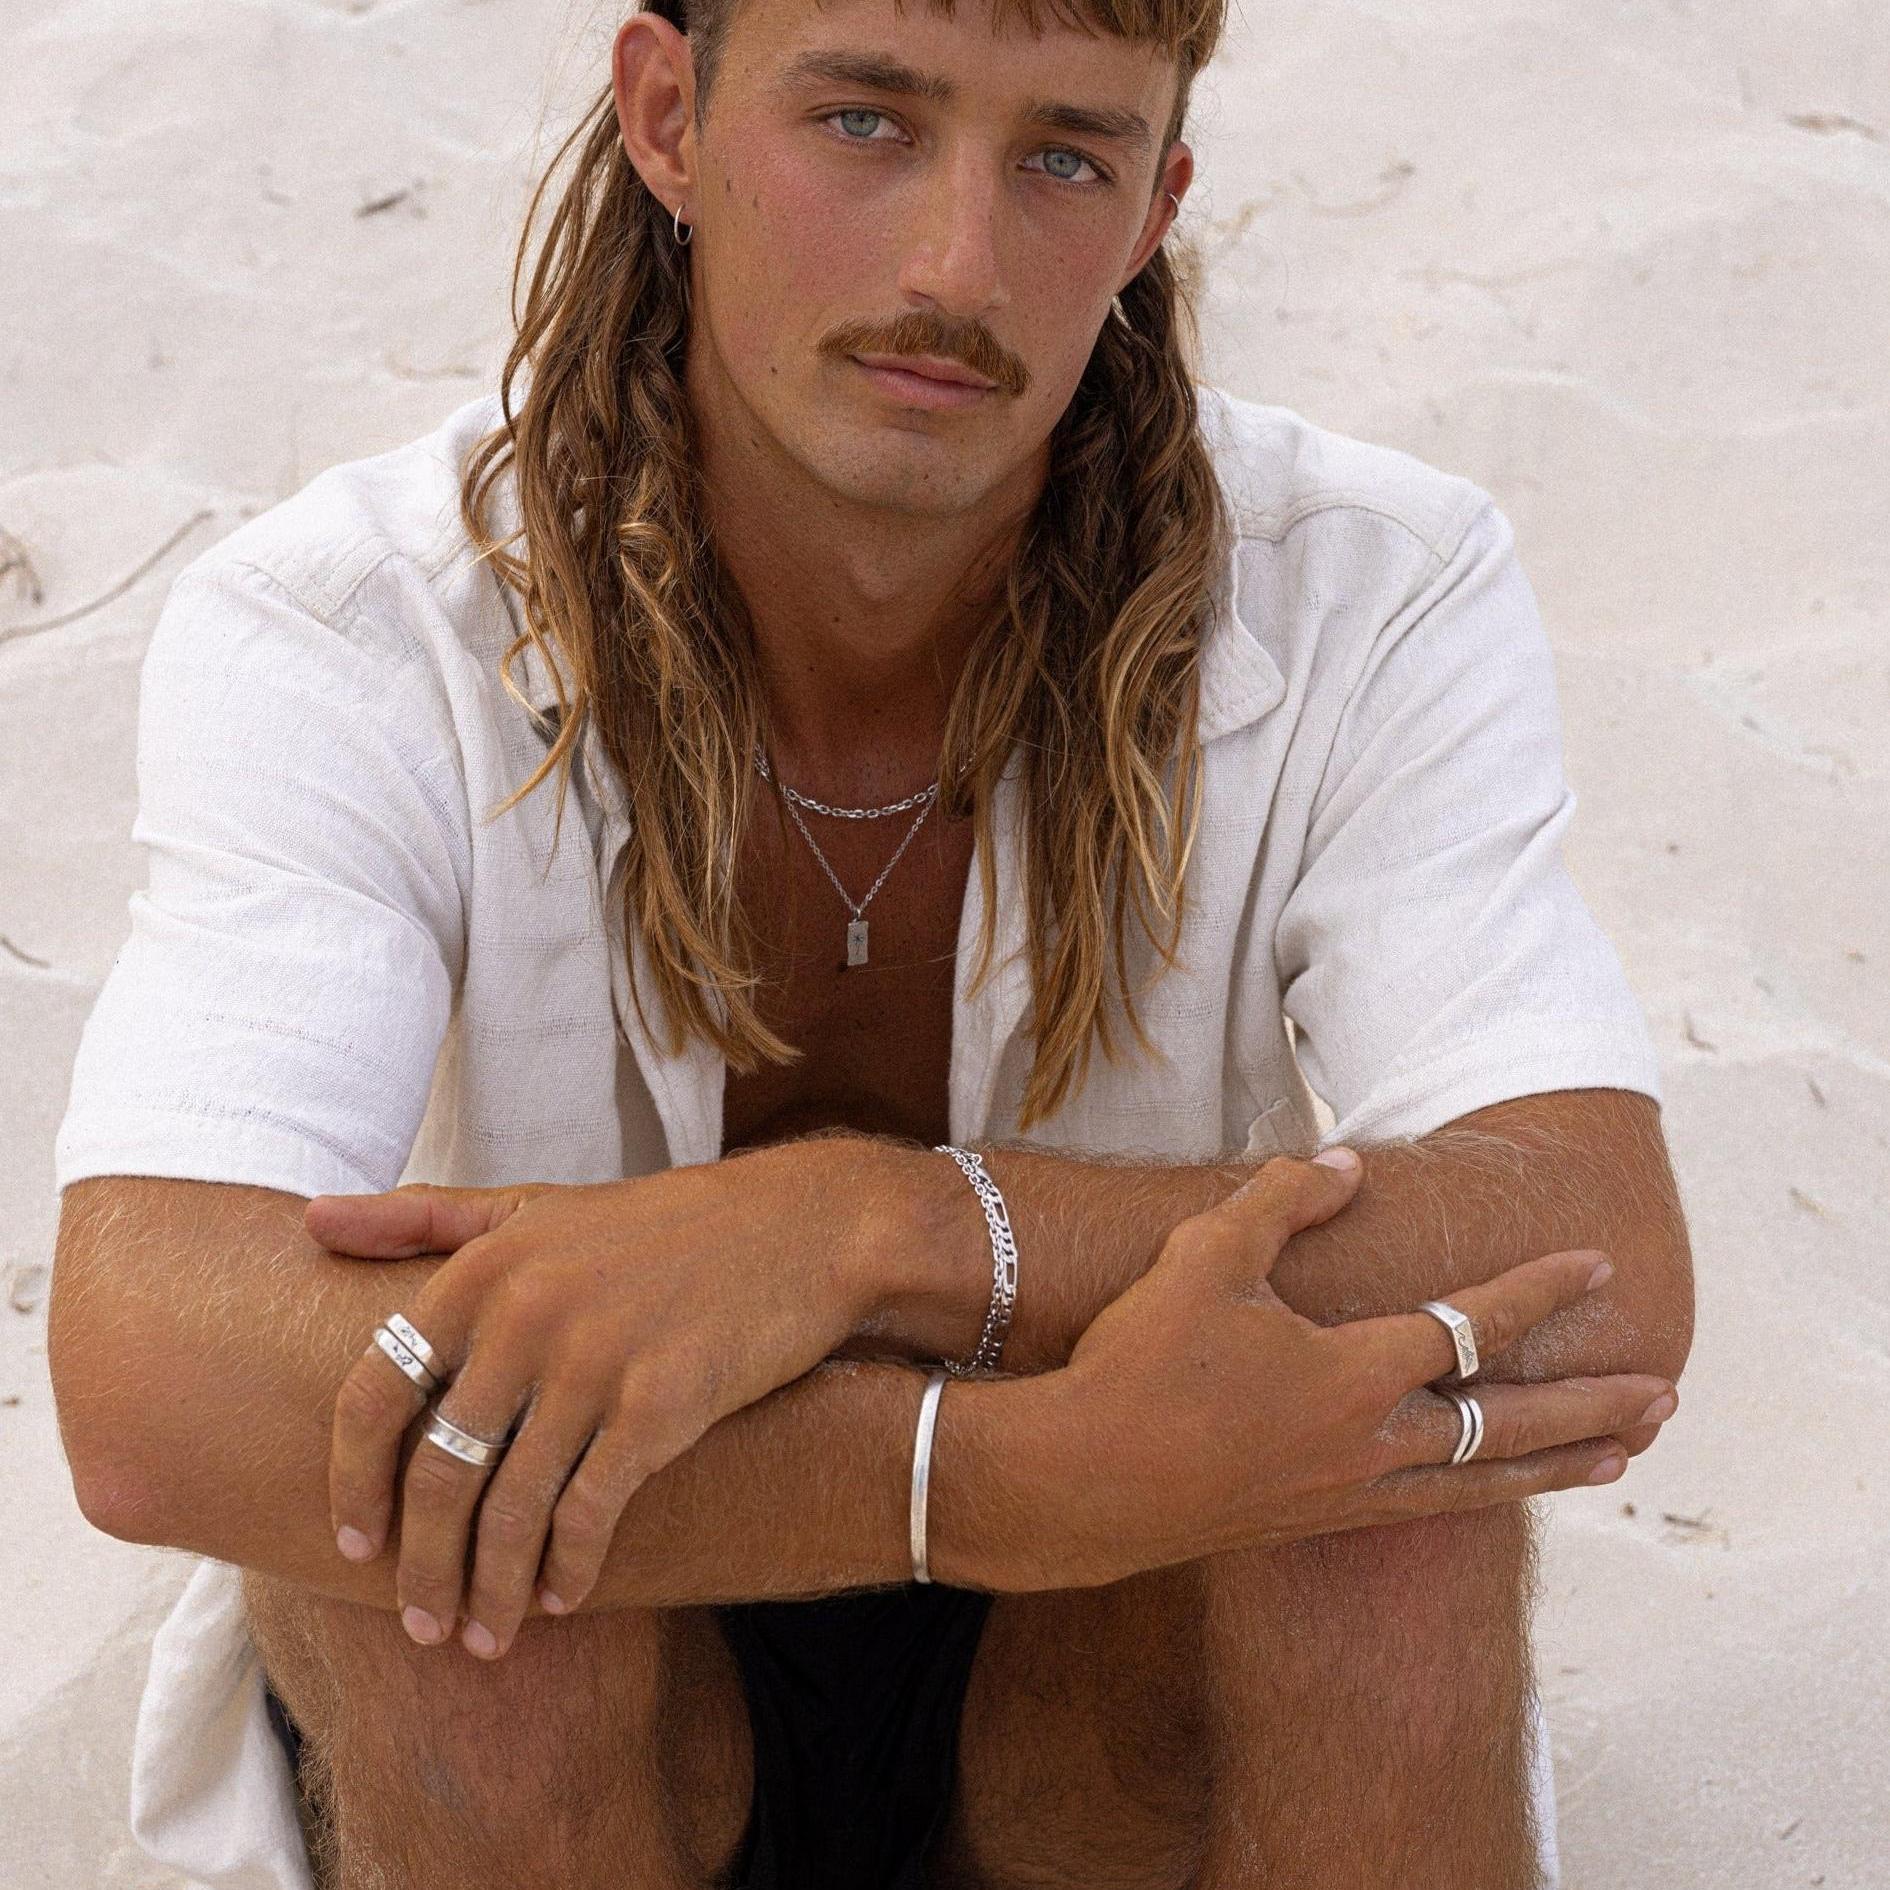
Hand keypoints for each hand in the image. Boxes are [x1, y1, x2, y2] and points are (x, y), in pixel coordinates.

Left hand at [314, 1144, 885, 1658]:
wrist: (802, 1229)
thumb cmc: (665, 1224)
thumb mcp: (537, 1205)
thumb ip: (426, 1218)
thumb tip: (309, 1221)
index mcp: (485, 1266)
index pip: (374, 1390)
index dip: (353, 1480)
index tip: (355, 1543)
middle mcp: (526, 1312)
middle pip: (437, 1472)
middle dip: (421, 1568)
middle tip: (422, 1622)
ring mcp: (593, 1360)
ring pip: (509, 1510)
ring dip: (489, 1590)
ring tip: (486, 1634)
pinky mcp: (660, 1403)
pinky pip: (588, 1515)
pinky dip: (568, 1570)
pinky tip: (564, 1595)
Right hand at [1041, 1150, 1677, 1586]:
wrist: (1083, 1483)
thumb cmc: (1141, 1364)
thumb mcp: (1206, 1256)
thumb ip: (1284, 1199)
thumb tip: (1347, 1165)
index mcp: (1358, 1371)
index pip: (1475, 1323)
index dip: (1541, 1288)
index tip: (1598, 1263)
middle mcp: (1375, 1442)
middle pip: (1513, 1423)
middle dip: (1595, 1405)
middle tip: (1667, 1395)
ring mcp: (1351, 1493)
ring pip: (1486, 1481)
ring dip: (1559, 1464)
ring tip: (1619, 1458)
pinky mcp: (1319, 1522)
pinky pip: (1433, 1507)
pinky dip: (1487, 1492)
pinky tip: (1494, 1486)